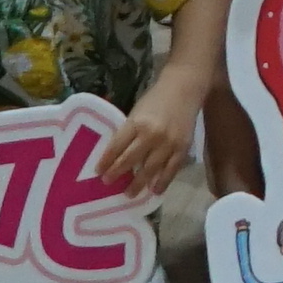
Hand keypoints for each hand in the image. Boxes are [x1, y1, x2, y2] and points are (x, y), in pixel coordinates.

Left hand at [102, 86, 200, 203]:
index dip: (106, 161)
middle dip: (117, 173)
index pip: (116, 146)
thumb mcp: (137, 111)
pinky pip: (171, 169)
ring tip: (129, 194)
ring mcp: (168, 143)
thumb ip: (129, 132)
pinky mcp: (182, 148)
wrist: (184, 88)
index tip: (98, 172)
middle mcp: (152, 134)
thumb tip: (117, 156)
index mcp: (137, 123)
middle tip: (108, 183)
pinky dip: (163, 182)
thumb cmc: (156, 99)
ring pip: (150, 169)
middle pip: (130, 160)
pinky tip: (154, 190)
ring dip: (138, 183)